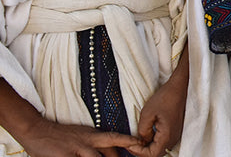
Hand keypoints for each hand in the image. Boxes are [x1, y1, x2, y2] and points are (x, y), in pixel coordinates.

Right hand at [18, 119, 141, 156]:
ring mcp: (77, 148)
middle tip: (136, 152)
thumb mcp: (82, 137)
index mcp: (93, 135)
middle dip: (122, 151)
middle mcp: (88, 140)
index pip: (116, 139)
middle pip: (112, 144)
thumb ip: (96, 146)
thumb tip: (114, 154)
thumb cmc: (61, 137)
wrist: (36, 130)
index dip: (129, 143)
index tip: (140, 145)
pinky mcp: (65, 155)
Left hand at [129, 73, 185, 156]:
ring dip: (147, 146)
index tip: (129, 143)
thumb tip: (141, 140)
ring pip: (159, 148)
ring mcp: (176, 135)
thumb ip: (142, 130)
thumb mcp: (147, 113)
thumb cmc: (165, 97)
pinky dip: (153, 141)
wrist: (180, 87)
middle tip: (131, 141)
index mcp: (167, 135)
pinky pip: (163, 141)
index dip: (137, 151)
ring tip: (138, 137)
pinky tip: (147, 133)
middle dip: (141, 150)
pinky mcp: (175, 130)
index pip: (151, 155)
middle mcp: (173, 138)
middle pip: (155, 154)